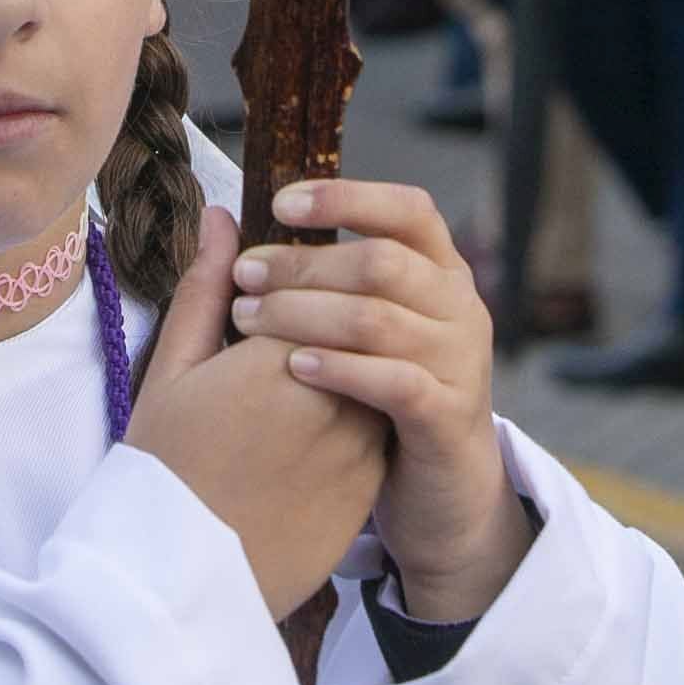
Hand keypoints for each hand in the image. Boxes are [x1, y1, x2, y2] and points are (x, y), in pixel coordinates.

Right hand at [126, 204, 387, 619]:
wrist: (182, 582)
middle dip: (320, 309)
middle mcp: (331, 397)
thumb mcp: (170, 370)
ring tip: (292, 378)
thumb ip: (204, 286)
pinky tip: (309, 424)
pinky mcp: (370, 485)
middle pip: (347, 321)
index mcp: (277, 359)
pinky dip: (355, 407)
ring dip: (343, 355)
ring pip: (370, 366)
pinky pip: (377, 422)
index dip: (283, 280)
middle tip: (272, 335)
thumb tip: (221, 216)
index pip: (308, 286)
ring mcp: (358, 444)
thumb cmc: (164, 468)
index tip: (251, 298)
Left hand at [231, 179, 533, 626]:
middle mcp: (459, 305)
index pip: (408, 209)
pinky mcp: (449, 417)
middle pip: (381, 262)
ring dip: (304, 313)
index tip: (280, 204)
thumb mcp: (359, 319)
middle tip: (244, 274)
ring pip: (378, 319)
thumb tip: (222, 215)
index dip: (346, 197)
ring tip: (247, 320)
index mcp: (441, 267)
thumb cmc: (383, 387)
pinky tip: (293, 366)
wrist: (443, 487)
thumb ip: (309, 268)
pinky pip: (394, 382)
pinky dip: (340, 369)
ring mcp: (461, 361)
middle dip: (304, 264)